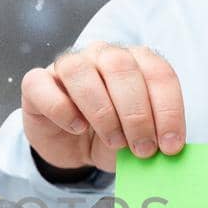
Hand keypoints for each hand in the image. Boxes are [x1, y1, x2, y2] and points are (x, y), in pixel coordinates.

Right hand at [20, 41, 185, 172]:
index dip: (168, 110)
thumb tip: (169, 152)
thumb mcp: (138, 139)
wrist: (74, 147)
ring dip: (102, 111)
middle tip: (143, 149)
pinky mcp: (36, 83)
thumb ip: (153, 138)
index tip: (170, 146)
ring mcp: (68, 64)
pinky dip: (62, 109)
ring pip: (81, 71)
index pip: (158, 72)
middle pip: (120, 66)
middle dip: (136, 113)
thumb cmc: (112, 136)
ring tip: (114, 141)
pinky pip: (42, 85)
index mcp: (135, 61)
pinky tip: (77, 128)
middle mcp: (102, 55)